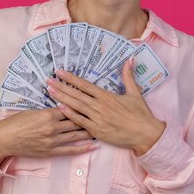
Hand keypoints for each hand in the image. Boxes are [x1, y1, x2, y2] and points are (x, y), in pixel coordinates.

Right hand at [0, 108, 96, 165]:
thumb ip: (48, 110)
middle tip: (101, 116)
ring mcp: (52, 140)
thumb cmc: (15, 122)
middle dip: (88, 118)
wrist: (4, 139)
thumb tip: (62, 106)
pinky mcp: (50, 151)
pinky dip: (83, 148)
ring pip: (76, 135)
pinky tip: (93, 146)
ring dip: (89, 132)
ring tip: (101, 129)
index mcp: (48, 114)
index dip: (81, 106)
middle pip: (76, 121)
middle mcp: (52, 127)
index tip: (91, 104)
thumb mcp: (32, 111)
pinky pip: (70, 150)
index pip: (70, 108)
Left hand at [46, 58, 164, 155]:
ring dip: (62, 98)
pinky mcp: (97, 131)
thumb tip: (129, 59)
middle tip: (48, 80)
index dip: (71, 78)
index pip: (85, 85)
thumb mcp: (135, 92)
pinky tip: (59, 108)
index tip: (60, 72)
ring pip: (76, 107)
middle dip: (61, 86)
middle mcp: (100, 106)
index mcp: (107, 96)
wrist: (145, 134)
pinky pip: (80, 122)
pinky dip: (69, 115)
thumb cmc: (141, 114)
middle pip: (76, 94)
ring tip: (50, 91)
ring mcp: (97, 119)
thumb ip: (128, 76)